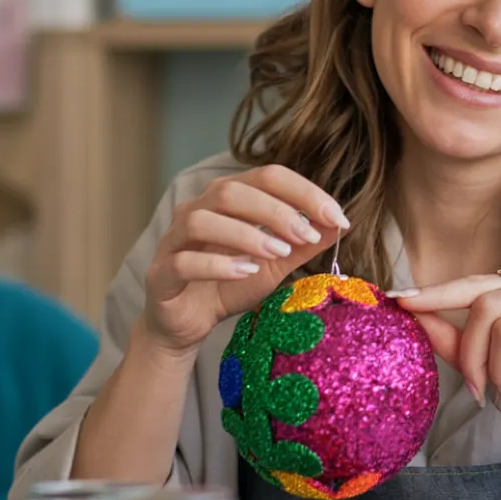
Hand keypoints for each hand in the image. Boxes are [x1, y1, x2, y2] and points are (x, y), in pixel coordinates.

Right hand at [142, 165, 349, 354]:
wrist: (187, 323)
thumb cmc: (230, 284)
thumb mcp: (276, 264)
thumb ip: (304, 244)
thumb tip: (340, 223)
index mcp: (228, 198)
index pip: (267, 176)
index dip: (304, 192)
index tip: (337, 216)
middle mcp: (197, 209)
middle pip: (233, 191)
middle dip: (277, 211)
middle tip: (308, 236)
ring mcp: (174, 239)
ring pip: (203, 220)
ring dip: (247, 234)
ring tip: (279, 253)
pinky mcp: (160, 273)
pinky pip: (184, 261)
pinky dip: (218, 264)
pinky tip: (246, 272)